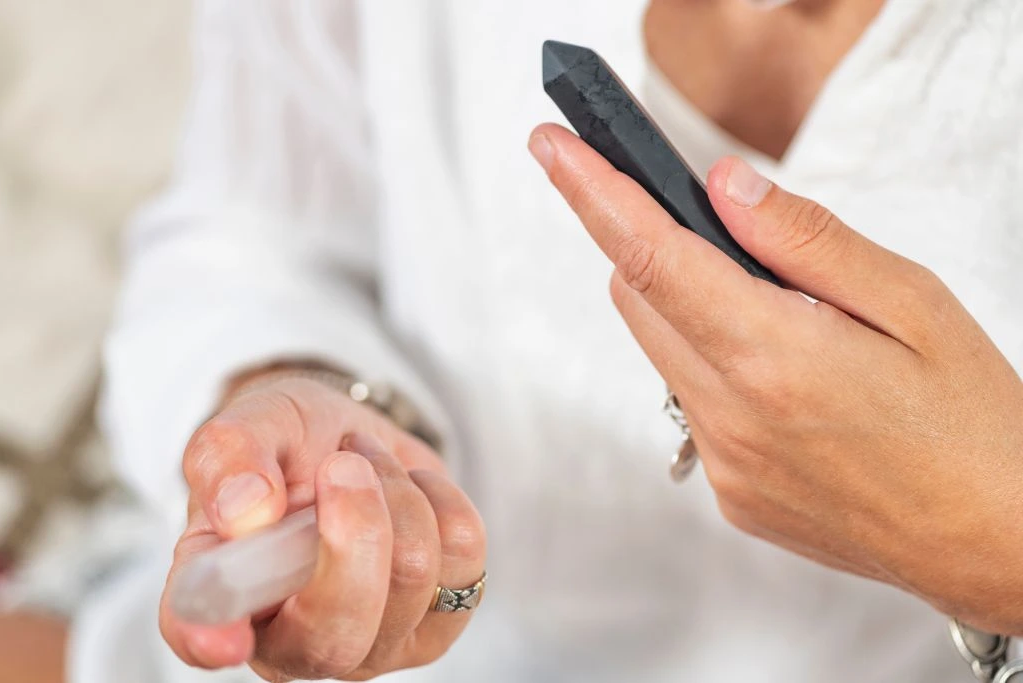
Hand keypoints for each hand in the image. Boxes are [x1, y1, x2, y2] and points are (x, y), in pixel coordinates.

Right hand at [161, 369, 485, 679]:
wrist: (354, 442)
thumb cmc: (289, 444)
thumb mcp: (254, 422)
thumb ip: (232, 453)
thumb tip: (246, 509)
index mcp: (223, 594)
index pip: (200, 636)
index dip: (208, 639)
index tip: (224, 637)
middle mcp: (292, 639)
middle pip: (336, 631)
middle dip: (356, 529)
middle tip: (344, 464)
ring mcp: (370, 644)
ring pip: (412, 578)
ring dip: (396, 491)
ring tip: (366, 464)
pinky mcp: (435, 626)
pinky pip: (466, 560)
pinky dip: (441, 500)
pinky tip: (409, 492)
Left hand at [530, 123, 1022, 632]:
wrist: (997, 543)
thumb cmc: (974, 424)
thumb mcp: (914, 304)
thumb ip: (805, 241)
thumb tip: (722, 189)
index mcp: (775, 358)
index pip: (651, 256)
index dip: (594, 193)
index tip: (554, 147)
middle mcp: (731, 417)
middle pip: (640, 300)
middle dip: (655, 249)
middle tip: (720, 235)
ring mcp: (725, 465)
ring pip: (663, 353)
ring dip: (691, 313)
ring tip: (782, 318)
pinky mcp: (732, 495)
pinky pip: (691, 408)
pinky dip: (715, 372)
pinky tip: (787, 383)